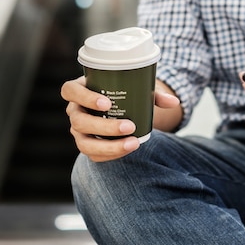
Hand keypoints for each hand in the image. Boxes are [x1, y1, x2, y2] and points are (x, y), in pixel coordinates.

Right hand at [60, 76, 179, 161]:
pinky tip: (128, 149)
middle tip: (129, 126)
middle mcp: (75, 111)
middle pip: (79, 121)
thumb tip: (175, 101)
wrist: (121, 110)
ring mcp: (78, 131)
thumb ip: (154, 95)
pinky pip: (94, 155)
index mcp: (80, 90)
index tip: (107, 103)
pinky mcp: (87, 146)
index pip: (69, 90)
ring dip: (108, 145)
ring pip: (84, 143)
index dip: (83, 97)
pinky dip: (111, 153)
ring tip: (133, 143)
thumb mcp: (136, 90)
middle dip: (104, 126)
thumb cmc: (125, 94)